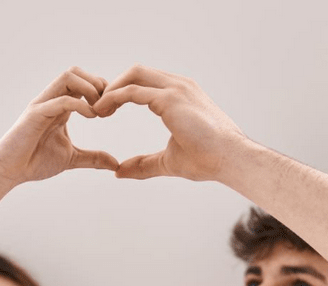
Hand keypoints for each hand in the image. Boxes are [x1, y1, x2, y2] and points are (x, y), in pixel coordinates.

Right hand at [0, 67, 119, 185]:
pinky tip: (91, 117)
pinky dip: (80, 104)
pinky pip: (62, 99)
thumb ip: (93, 158)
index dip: (102, 91)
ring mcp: (43, 104)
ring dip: (90, 88)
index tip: (111, 111)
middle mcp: (51, 100)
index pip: (83, 82)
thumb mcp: (72, 158)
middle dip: (97, 84)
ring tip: (98, 110)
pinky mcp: (36, 114)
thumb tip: (115, 164)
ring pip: (69, 76)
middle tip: (107, 107)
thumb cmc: (34, 162)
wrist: (8, 171)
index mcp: (60, 106)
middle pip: (77, 72)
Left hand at [92, 65, 248, 181]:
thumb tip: (119, 172)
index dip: (123, 92)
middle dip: (113, 86)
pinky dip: (113, 98)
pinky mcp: (170, 99)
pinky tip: (103, 111)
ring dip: (111, 90)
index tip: (107, 110)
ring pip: (133, 75)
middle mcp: (178, 85)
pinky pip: (132, 91)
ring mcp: (175, 89)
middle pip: (136, 72)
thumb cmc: (208, 159)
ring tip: (97, 110)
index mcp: (181, 94)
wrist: (230, 159)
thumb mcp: (169, 161)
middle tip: (97, 108)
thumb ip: (144, 164)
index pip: (145, 81)